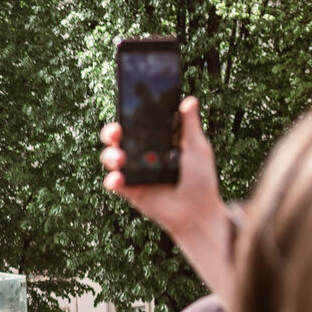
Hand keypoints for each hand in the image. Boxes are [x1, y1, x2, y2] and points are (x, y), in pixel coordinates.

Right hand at [99, 96, 234, 297]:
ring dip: (110, 155)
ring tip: (119, 158)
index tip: (126, 108)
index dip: (128, 116)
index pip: (138, 125)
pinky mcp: (129, 190)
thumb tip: (190, 99)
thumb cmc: (202, 180)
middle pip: (118, 139)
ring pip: (111, 158)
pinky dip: (112, 179)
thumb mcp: (198, 148)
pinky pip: (113, 182)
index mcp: (157, 142)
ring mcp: (134, 172)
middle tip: (115, 132)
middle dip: (111, 132)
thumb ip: (190, 125)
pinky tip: (119, 178)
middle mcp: (142, 155)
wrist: (197, 212)